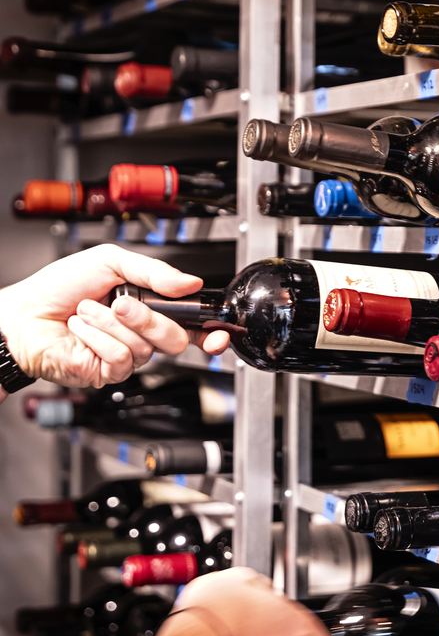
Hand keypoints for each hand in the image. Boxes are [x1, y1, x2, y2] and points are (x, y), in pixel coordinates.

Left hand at [0, 243, 230, 390]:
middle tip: (120, 303)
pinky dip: (96, 338)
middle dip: (148, 319)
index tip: (218, 335)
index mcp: (150, 308)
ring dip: (109, 323)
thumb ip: (155, 271)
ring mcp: (125, 357)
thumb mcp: (111, 262)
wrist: (24, 312)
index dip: (211, 334)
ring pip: (144, 348)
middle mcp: (141, 335)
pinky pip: (119, 359)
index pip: (191, 326)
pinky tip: (81, 330)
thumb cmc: (60, 287)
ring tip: (86, 311)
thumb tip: (189, 282)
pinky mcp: (106, 373)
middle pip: (175, 339)